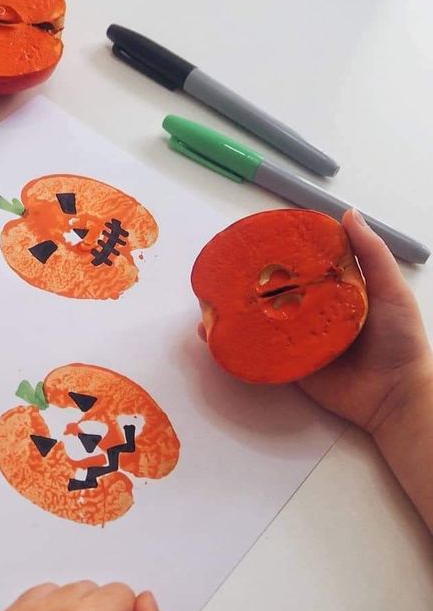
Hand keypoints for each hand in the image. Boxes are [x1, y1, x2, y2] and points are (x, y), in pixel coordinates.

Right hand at [197, 209, 432, 432]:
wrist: (398, 396)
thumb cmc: (401, 341)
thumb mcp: (391, 290)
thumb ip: (372, 254)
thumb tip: (348, 214)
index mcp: (334, 293)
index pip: (299, 269)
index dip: (277, 258)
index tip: (251, 246)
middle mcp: (313, 315)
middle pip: (272, 298)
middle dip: (244, 290)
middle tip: (220, 281)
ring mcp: (301, 343)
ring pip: (262, 327)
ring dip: (235, 320)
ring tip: (210, 313)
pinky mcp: (294, 369)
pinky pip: (264, 356)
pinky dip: (242, 349)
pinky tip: (221, 342)